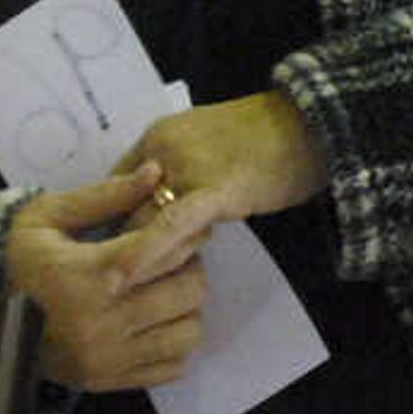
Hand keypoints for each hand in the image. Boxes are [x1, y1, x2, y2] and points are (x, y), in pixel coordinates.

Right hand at [4, 165, 209, 392]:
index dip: (186, 229)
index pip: (161, 246)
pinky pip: (174, 365)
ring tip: (163, 291)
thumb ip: (103, 196)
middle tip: (172, 257)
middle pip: (188, 289)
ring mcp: (110, 357)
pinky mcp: (111, 381)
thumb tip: (154, 173)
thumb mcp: (46, 219)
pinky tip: (153, 323)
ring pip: (189, 330)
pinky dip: (174, 342)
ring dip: (185, 307)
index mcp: (88, 274)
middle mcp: (103, 321)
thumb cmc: (18, 265)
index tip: (192, 221)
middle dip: (188, 266)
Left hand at [107, 90, 327, 267]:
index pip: (115, 184)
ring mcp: (188, 167)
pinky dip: (155, 249)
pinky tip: (140, 275)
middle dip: (116, 243)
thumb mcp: (207, 146)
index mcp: (157, 138)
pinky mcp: (216, 189)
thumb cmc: (266, 138)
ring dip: (136, 255)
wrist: (311, 123)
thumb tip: (160, 210)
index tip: (101, 251)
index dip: (107, 219)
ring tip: (123, 290)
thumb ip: (178, 173)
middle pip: (122, 205)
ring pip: (142, 218)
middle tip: (108, 281)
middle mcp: (162, 149)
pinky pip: (175, 224)